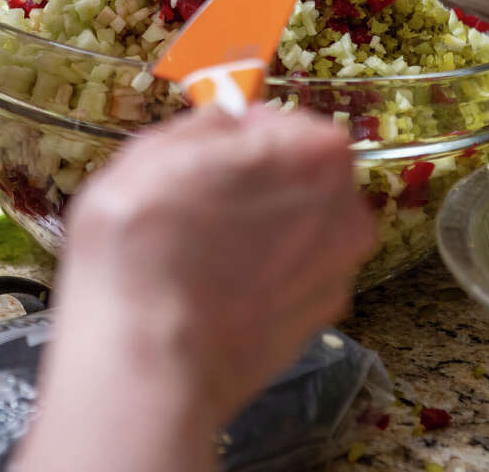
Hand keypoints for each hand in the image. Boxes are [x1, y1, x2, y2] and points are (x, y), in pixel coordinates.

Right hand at [53, 105, 375, 425]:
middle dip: (259, 184)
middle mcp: (345, 212)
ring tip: (203, 256)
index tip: (205, 157)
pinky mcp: (320, 323)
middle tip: (199, 205)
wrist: (150, 365)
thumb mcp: (152, 154)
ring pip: (299, 231)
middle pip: (300, 178)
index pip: (285, 123)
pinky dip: (265, 280)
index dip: (241, 136)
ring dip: (264, 234)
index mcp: (315, 155)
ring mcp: (338, 273)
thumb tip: (226, 123)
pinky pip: (293, 279)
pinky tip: (218, 294)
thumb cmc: (143, 248)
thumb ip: (204, 127)